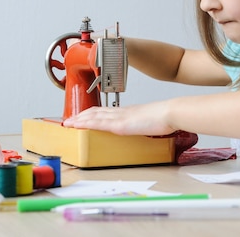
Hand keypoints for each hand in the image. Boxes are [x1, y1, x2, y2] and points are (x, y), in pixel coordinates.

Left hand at [62, 100, 176, 136]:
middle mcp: (122, 112)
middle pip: (96, 111)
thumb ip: (145, 123)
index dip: (93, 112)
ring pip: (94, 116)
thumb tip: (146, 128)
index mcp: (129, 111)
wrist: (170, 113)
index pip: (106, 110)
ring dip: (79, 119)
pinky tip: (77, 125)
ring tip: (68, 123)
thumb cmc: (166, 117)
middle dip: (82, 115)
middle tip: (70, 120)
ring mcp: (120, 117)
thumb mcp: (152, 120)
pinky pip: (98, 123)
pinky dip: (85, 123)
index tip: (84, 115)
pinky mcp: (120, 125)